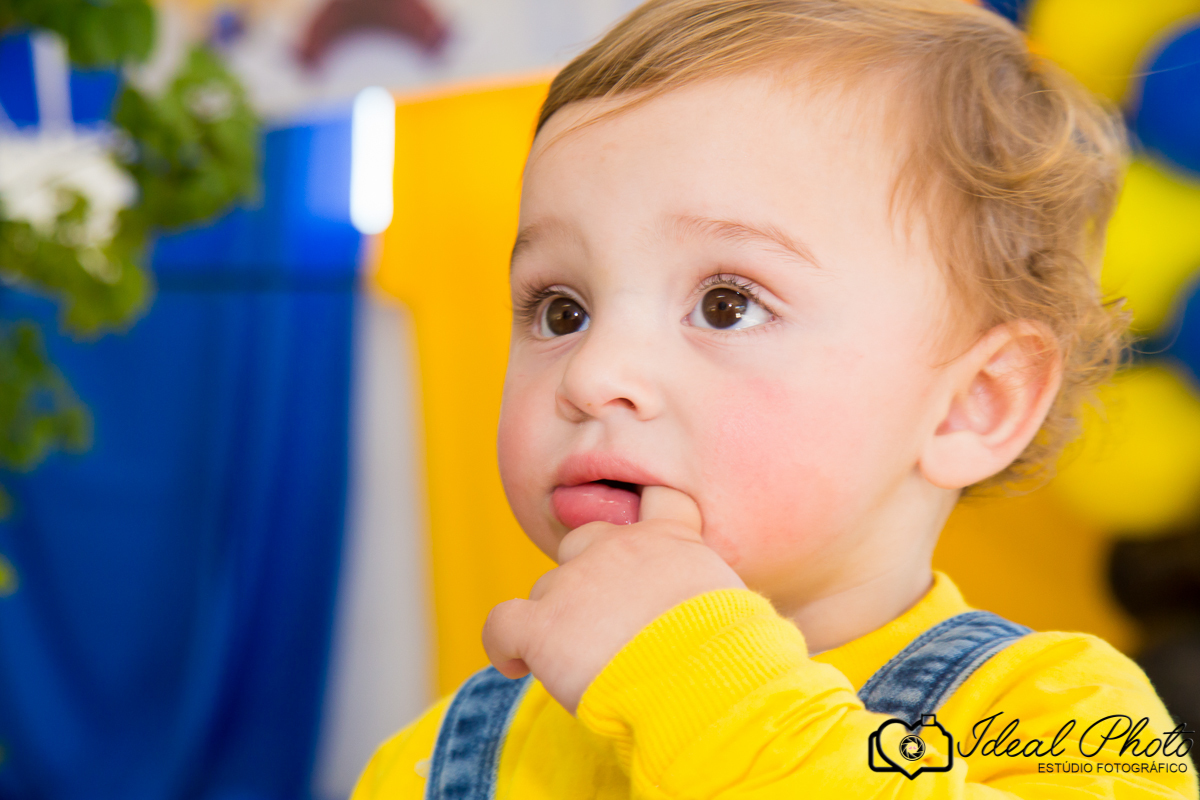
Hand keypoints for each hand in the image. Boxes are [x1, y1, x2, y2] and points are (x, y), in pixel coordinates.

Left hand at [482, 486, 746, 714]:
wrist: (701, 683)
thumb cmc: (731, 658)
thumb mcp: (734, 608)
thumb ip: (706, 595)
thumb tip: (712, 623)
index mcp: (670, 539)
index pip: (657, 498)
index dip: (641, 509)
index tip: (635, 538)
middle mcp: (617, 547)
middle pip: (582, 542)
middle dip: (587, 576)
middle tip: (606, 623)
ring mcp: (574, 582)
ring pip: (548, 590)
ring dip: (558, 621)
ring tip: (582, 665)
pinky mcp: (542, 625)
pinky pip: (501, 624)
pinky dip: (504, 645)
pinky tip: (516, 665)